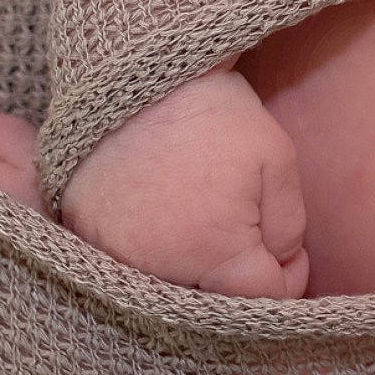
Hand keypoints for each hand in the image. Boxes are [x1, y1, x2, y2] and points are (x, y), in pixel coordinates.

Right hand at [50, 66, 310, 297]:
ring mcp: (112, 253)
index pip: (261, 297)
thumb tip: (281, 263)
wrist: (141, 74)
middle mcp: (155, 267)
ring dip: (197, 268)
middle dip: (241, 276)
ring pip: (170, 286)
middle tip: (253, 234)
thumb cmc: (216, 117)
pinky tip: (169, 217)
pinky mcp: (83, 233)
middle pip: (212, 300)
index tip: (291, 249)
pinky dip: (153, 252)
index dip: (289, 276)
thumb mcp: (277, 163)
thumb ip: (289, 227)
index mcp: (212, 255)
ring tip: (210, 222)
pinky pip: (127, 263)